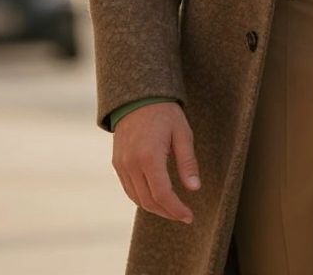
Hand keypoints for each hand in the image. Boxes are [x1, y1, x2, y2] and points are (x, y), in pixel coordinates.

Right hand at [112, 101, 201, 223]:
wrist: (138, 96)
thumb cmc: (164, 112)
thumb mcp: (182, 133)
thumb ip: (188, 162)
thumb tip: (194, 188)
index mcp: (149, 156)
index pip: (163, 194)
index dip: (176, 209)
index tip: (189, 217)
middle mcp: (131, 164)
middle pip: (148, 201)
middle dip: (167, 212)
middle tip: (183, 215)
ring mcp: (121, 164)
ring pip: (137, 198)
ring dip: (155, 207)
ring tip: (172, 208)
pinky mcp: (117, 163)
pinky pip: (129, 188)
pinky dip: (142, 198)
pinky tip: (156, 197)